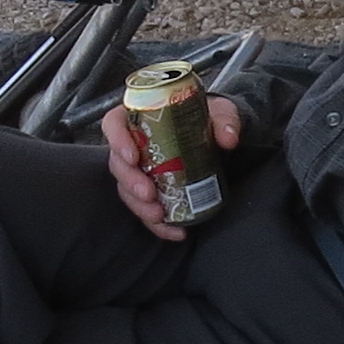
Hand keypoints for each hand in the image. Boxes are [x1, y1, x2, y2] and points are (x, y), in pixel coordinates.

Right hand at [98, 95, 239, 239]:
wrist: (215, 134)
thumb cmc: (208, 117)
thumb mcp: (219, 111)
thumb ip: (225, 120)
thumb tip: (229, 139)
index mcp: (139, 117)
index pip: (114, 124)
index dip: (117, 140)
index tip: (132, 156)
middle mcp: (133, 144)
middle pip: (118, 163)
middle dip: (130, 182)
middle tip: (149, 193)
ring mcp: (140, 170)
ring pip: (126, 190)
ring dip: (139, 206)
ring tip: (158, 215)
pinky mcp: (151, 191)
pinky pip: (146, 210)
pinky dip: (158, 225)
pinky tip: (175, 232)